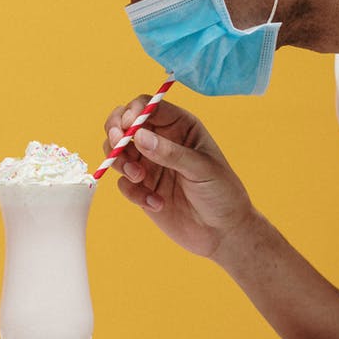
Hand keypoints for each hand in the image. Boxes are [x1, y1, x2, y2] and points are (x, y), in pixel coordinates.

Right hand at [103, 98, 253, 258]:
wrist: (223, 233)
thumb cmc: (222, 193)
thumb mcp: (201, 169)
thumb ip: (170, 152)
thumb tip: (139, 136)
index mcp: (180, 126)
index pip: (149, 106)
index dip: (134, 111)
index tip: (128, 127)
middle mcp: (161, 141)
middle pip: (124, 123)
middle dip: (115, 132)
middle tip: (116, 145)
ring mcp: (149, 164)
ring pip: (117, 151)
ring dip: (121, 162)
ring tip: (139, 178)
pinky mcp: (142, 187)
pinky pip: (123, 182)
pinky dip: (133, 192)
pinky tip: (156, 203)